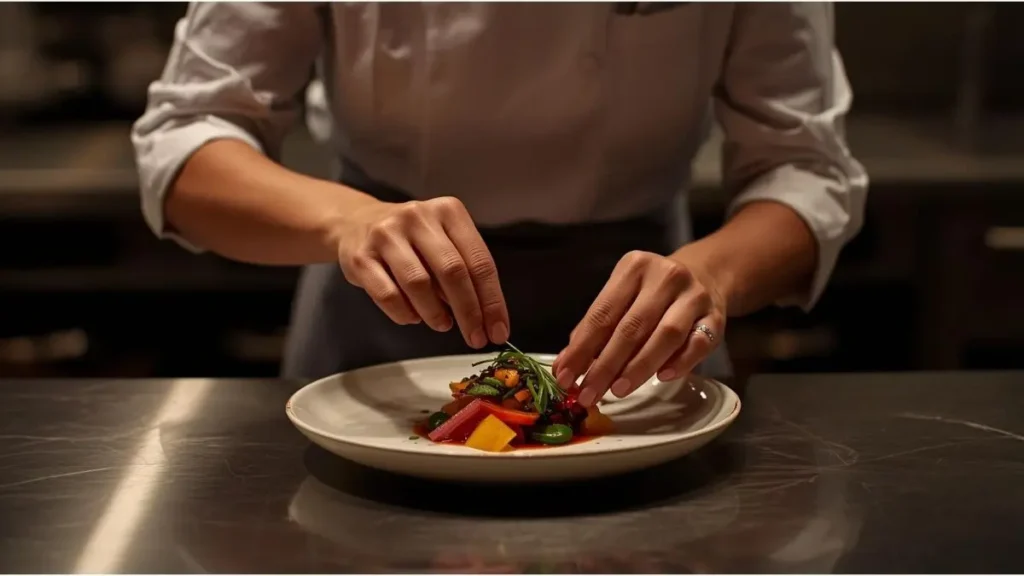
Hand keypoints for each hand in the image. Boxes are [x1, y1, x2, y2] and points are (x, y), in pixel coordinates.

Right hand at [334, 196, 508, 347]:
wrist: (356, 221)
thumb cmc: (412, 239)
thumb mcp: (443, 242)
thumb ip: (463, 271)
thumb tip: (484, 318)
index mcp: (448, 211)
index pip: (479, 261)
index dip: (492, 300)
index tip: (498, 330)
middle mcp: (418, 217)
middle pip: (452, 272)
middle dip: (469, 312)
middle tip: (475, 338)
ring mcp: (386, 234)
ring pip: (419, 284)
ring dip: (435, 314)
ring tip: (442, 324)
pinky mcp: (361, 256)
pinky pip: (387, 295)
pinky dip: (404, 313)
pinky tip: (412, 317)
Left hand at [552, 250, 726, 406]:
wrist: (706, 275)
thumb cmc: (652, 294)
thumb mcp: (621, 298)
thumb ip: (593, 330)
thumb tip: (565, 366)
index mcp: (633, 268)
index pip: (602, 313)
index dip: (581, 349)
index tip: (565, 377)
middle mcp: (665, 277)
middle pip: (632, 327)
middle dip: (606, 365)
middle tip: (589, 393)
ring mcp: (694, 296)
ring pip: (665, 335)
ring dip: (639, 366)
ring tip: (618, 390)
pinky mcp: (716, 317)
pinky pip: (699, 343)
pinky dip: (680, 362)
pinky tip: (663, 377)